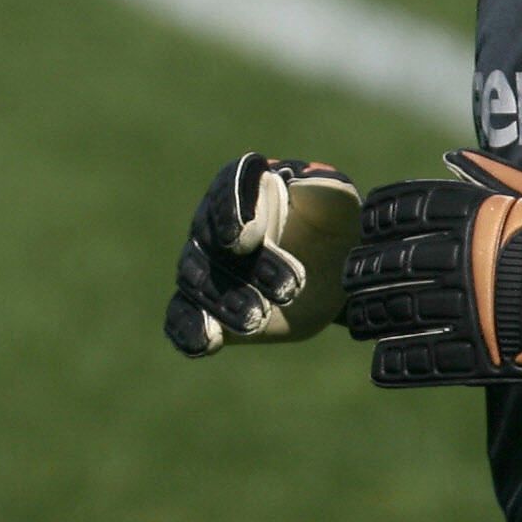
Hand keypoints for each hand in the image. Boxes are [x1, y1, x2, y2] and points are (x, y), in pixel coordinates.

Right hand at [164, 154, 359, 356]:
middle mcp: (215, 225)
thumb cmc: (334, 224)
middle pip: (209, 241)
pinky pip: (182, 317)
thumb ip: (324, 185)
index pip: (227, 189)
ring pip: (194, 280)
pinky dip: (189, 329)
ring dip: (222, 303)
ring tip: (257, 321)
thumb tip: (299, 180)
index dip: (229, 213)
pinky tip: (206, 341)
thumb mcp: (339, 200)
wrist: (333, 272)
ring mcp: (206, 268)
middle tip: (290, 290)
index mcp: (245, 187)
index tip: (245, 240)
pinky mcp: (207, 308)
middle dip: (243, 270)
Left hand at [340, 149, 521, 385]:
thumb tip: (451, 159)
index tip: (362, 234)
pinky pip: (427, 361)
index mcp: (470, 215)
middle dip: (361, 276)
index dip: (373, 224)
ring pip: (397, 314)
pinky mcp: (486, 353)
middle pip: (386, 266)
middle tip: (349, 284)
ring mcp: (470, 309)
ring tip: (357, 323)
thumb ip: (488, 177)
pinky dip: (397, 364)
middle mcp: (461, 259)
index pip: (398, 212)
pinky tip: (381, 364)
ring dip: (369, 318)